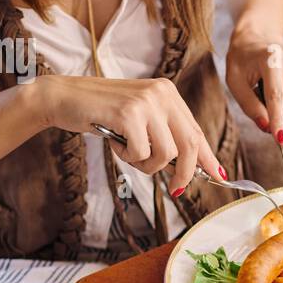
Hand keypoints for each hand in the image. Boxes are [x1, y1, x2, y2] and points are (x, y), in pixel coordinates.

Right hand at [31, 75, 224, 195]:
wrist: (63, 98)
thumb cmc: (101, 113)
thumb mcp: (139, 119)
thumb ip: (163, 135)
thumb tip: (189, 168)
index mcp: (168, 93)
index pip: (196, 130)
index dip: (207, 157)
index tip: (219, 176)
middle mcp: (161, 93)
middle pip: (190, 144)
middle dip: (184, 173)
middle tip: (175, 188)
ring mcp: (146, 102)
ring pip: (166, 154)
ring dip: (147, 164)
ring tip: (128, 152)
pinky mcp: (129, 114)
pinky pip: (141, 153)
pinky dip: (128, 157)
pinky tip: (115, 142)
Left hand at [224, 32, 282, 144]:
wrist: (256, 37)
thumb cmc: (242, 61)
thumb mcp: (235, 82)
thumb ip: (249, 105)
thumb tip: (266, 126)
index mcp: (270, 58)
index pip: (276, 96)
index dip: (279, 120)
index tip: (281, 140)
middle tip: (271, 130)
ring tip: (266, 97)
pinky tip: (277, 89)